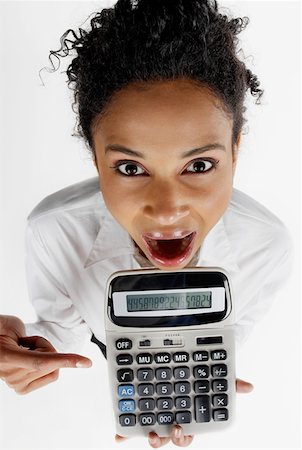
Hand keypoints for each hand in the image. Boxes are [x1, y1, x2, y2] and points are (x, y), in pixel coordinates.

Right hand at [0, 314, 91, 394]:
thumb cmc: (1, 328)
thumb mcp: (10, 324)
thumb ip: (25, 336)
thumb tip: (43, 350)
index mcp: (5, 357)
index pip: (41, 361)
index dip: (65, 360)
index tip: (85, 362)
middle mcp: (9, 374)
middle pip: (50, 362)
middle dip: (44, 346)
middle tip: (27, 341)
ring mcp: (15, 383)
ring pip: (52, 368)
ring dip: (43, 352)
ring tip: (25, 348)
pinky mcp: (22, 388)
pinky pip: (50, 375)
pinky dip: (45, 363)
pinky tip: (29, 357)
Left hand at [115, 378, 253, 447]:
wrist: (175, 360)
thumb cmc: (195, 374)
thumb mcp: (212, 375)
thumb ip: (229, 381)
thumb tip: (250, 387)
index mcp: (189, 415)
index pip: (189, 432)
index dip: (185, 435)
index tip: (181, 429)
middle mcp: (173, 418)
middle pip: (172, 437)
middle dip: (171, 438)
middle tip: (171, 428)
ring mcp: (157, 415)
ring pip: (155, 433)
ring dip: (151, 437)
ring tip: (150, 432)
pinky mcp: (141, 410)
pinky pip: (133, 424)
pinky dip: (126, 431)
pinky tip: (119, 434)